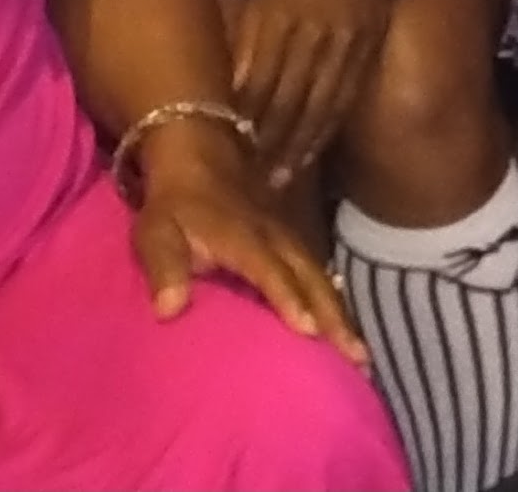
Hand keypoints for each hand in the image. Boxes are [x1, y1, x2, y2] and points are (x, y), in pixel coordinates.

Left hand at [126, 122, 368, 365]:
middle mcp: (276, 241)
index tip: (308, 330)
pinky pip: (319, 275)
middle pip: (311, 279)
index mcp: (243, 240)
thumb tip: (169, 310)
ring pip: (322, 279)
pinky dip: (334, 302)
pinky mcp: (294, 244)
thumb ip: (164, 268)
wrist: (200, 161)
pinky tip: (345, 328)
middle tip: (357, 356)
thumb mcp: (156, 233)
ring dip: (342, 315)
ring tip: (361, 354)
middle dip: (334, 317)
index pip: (270, 271)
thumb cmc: (175, 206)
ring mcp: (289, 241)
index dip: (288, 298)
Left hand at [227, 0, 400, 187]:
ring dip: (289, 147)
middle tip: (242, 184)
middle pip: (280, 98)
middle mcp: (304, 36)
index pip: (252, 77)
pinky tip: (304, 158)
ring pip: (309, 107)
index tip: (218, 154)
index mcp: (273, 18)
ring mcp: (336, 49)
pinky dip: (318, 135)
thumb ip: (245, 44)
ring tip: (273, 183)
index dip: (236, 118)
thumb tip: (224, 93)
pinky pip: (336, 103)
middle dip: (261, 143)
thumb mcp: (265, 1)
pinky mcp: (359, 59)